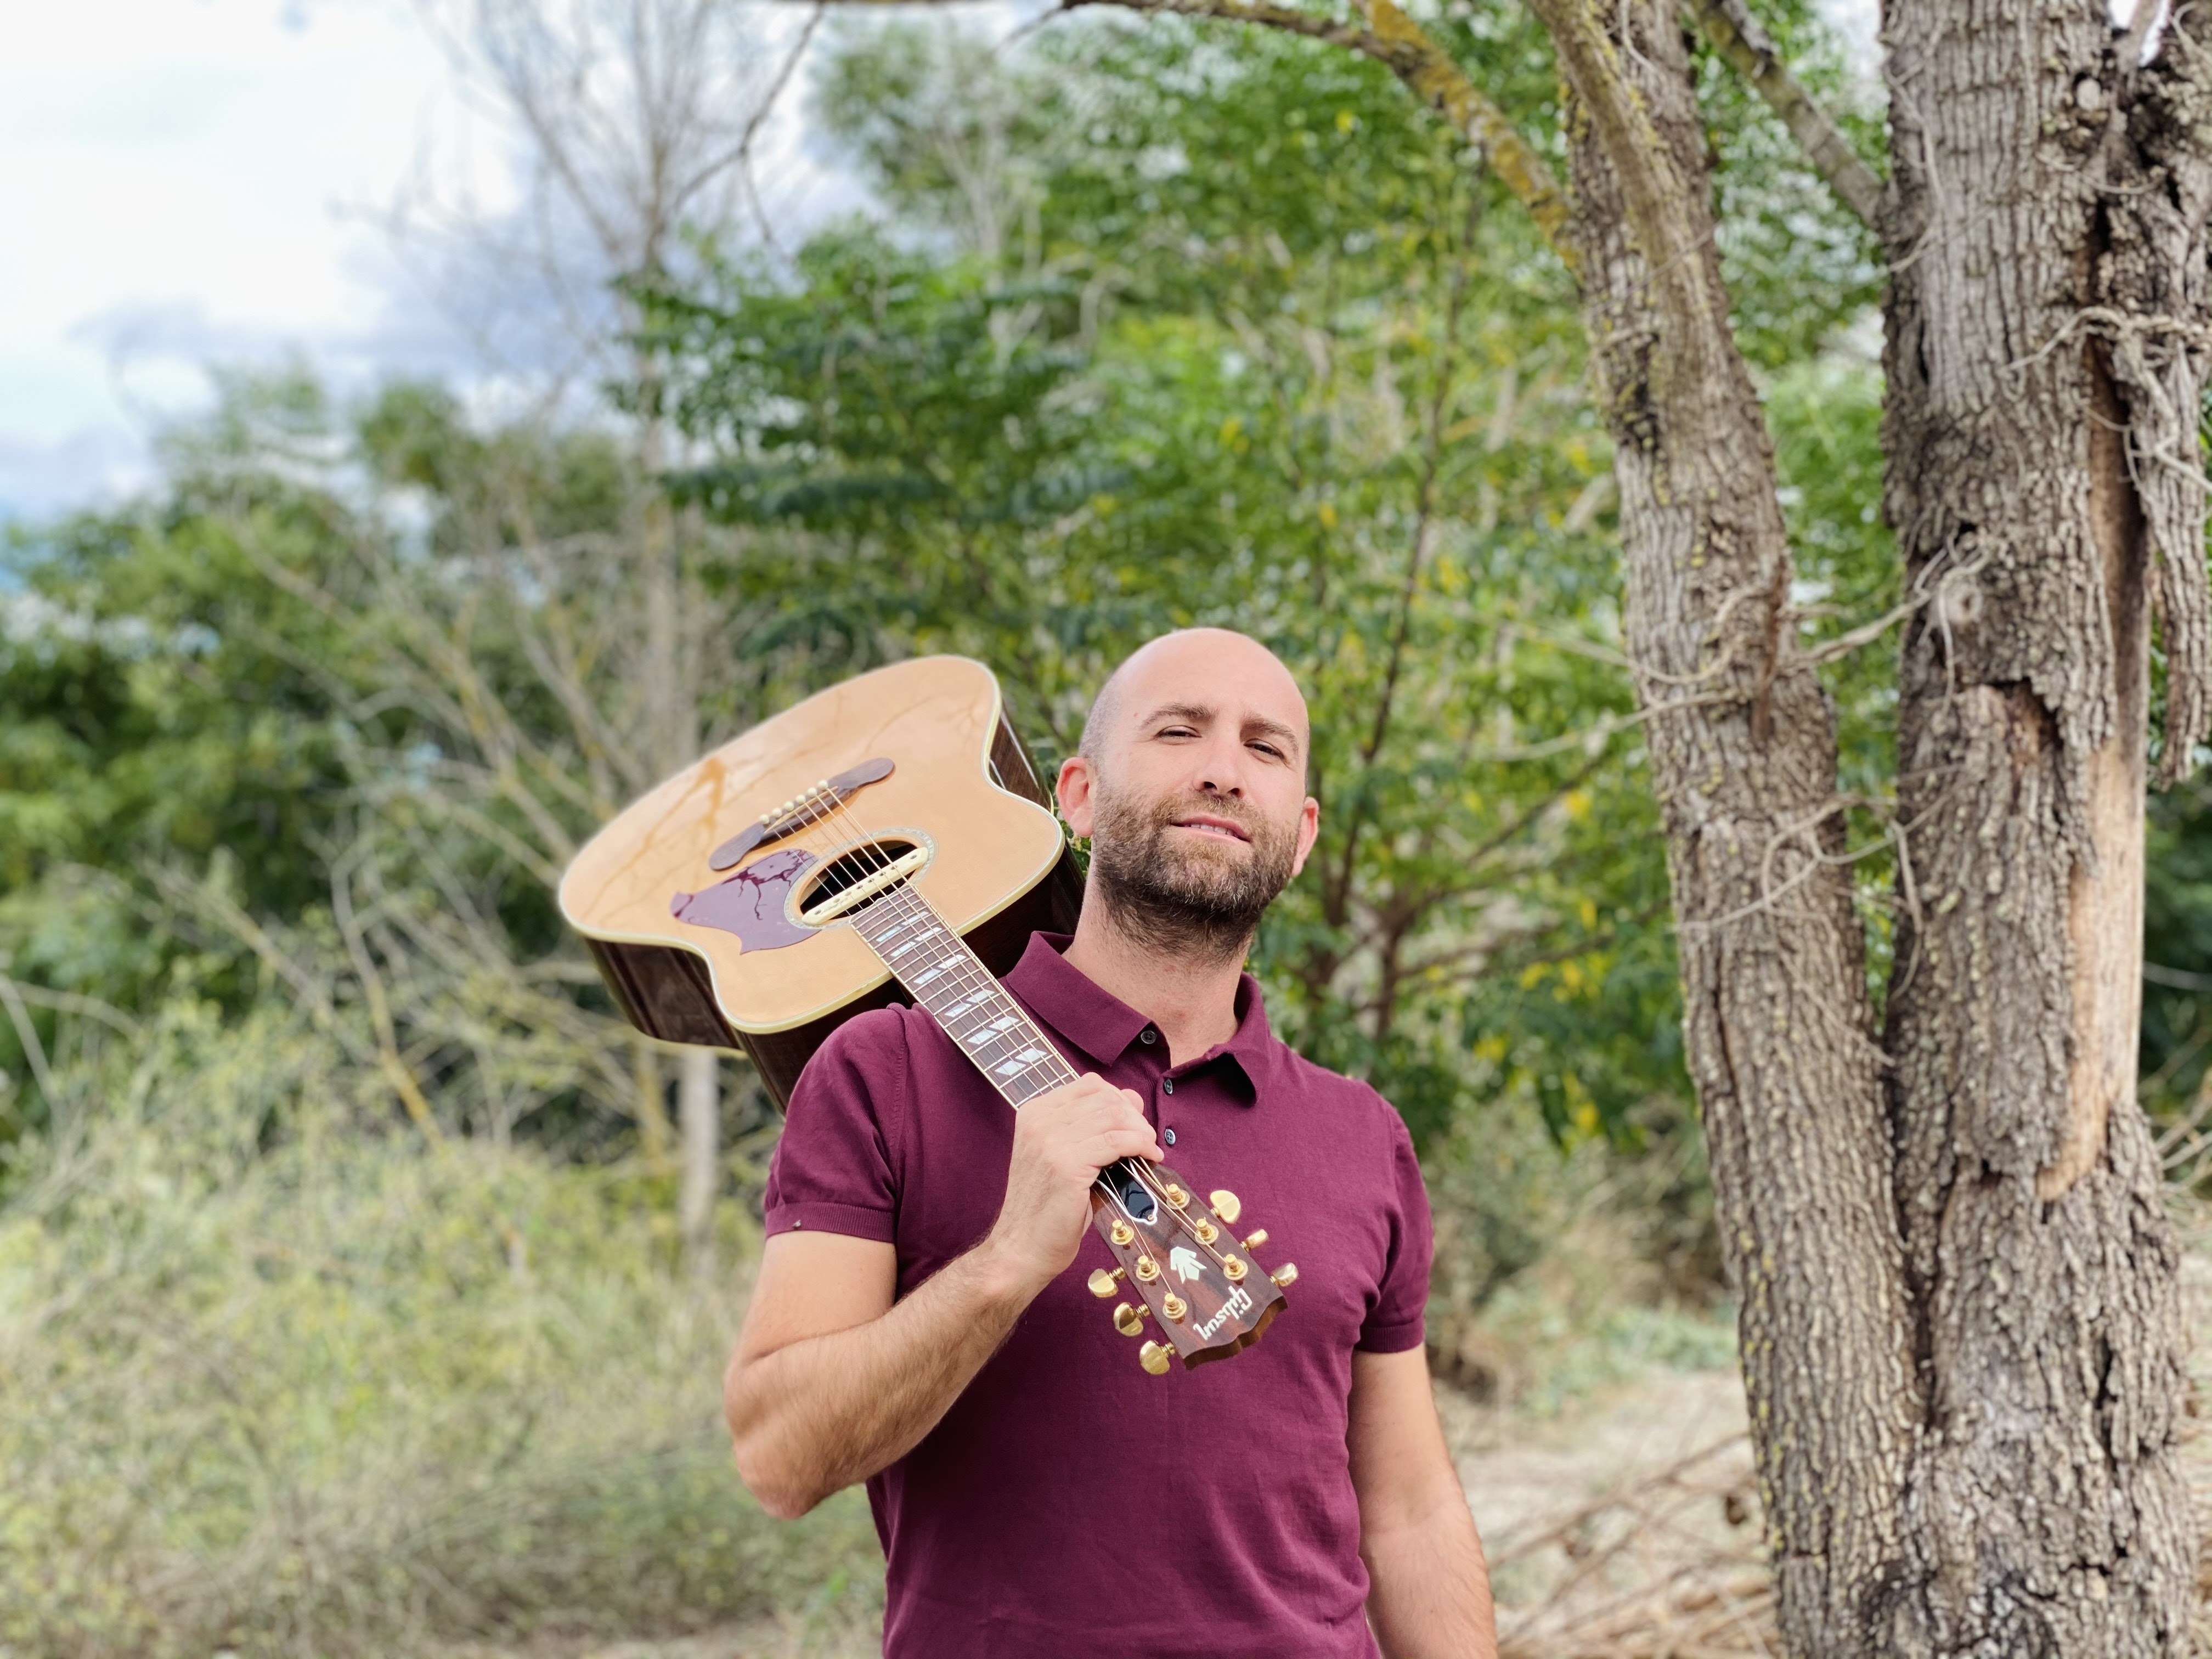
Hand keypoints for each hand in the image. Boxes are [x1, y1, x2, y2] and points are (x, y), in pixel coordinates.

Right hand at [983, 1072, 1158, 1298]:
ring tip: (1149, 1149)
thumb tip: (1132, 1098)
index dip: (1120, 1100)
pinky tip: (1150, 1158)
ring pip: (1114, 1117)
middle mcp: (1039, 1120)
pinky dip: (1141, 1146)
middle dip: (1134, 1117)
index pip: (1090, 1085)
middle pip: (1105, 1098)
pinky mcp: (1067, 1165)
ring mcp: (1050, 1141)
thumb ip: (1093, 1126)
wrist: (1022, 1248)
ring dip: (1141, 1132)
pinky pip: (1117, 1142)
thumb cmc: (1048, 1206)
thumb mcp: (1066, 1155)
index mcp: (1034, 1112)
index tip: (1133, 1124)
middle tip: (1146, 1140)